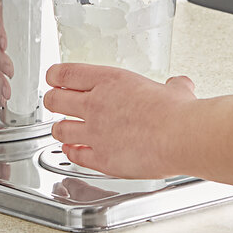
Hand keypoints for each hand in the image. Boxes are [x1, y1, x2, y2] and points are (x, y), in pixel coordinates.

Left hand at [44, 63, 196, 179]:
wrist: (181, 137)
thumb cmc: (178, 112)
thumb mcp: (174, 90)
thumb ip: (173, 87)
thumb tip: (180, 85)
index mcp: (109, 80)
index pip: (66, 73)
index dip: (54, 76)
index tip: (53, 78)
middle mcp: (96, 104)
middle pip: (55, 100)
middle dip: (52, 101)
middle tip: (53, 102)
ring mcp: (95, 132)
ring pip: (60, 129)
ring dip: (59, 129)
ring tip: (60, 129)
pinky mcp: (101, 158)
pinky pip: (75, 156)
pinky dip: (70, 153)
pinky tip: (71, 152)